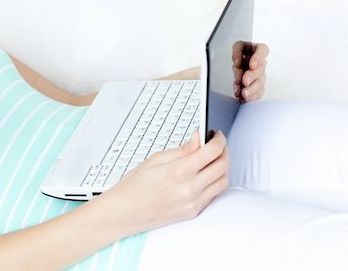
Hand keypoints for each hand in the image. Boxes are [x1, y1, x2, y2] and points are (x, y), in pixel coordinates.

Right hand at [101, 131, 228, 235]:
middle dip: (223, 151)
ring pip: (223, 181)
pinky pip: (214, 194)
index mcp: (179, 172)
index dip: (219, 139)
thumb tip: (199, 138)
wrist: (124, 212)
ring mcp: (193, 203)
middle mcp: (190, 189)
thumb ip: (183, 149)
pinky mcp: (193, 212)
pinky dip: (215, 181)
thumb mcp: (157, 159)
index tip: (217, 134)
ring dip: (222, 167)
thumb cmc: (135, 186)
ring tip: (212, 159)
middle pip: (222, 165)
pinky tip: (205, 174)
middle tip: (216, 144)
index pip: (212, 151)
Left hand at [232, 42, 268, 101]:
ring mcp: (260, 76)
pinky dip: (251, 97)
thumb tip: (238, 63)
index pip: (262, 50)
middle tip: (245, 81)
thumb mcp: (238, 48)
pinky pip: (258, 93)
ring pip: (259, 83)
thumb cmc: (241, 54)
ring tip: (243, 94)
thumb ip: (237, 52)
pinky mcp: (258, 86)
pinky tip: (244, 98)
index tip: (252, 65)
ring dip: (251, 89)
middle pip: (260, 69)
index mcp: (258, 50)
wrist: (240, 65)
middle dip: (252, 76)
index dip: (258, 58)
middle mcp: (261, 63)